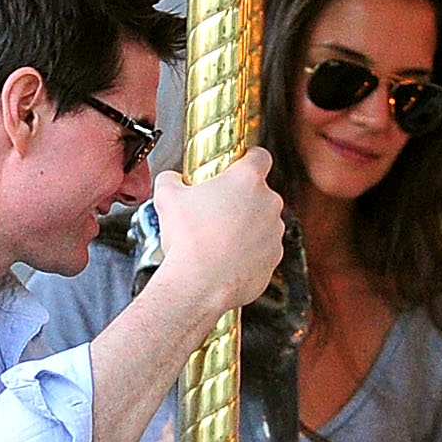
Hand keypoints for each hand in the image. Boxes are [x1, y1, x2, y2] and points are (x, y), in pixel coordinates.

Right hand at [146, 148, 286, 318]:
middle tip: (215, 210)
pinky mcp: (273, 260)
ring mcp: (274, 233)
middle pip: (259, 193)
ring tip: (218, 239)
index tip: (237, 165)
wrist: (199, 285)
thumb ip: (172, 179)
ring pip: (262, 223)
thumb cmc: (188, 239)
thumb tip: (173, 179)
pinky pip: (262, 251)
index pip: (260, 156)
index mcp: (247, 180)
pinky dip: (248, 253)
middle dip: (241, 199)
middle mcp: (269, 204)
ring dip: (246, 227)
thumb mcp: (167, 196)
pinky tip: (225, 259)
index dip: (248, 159)